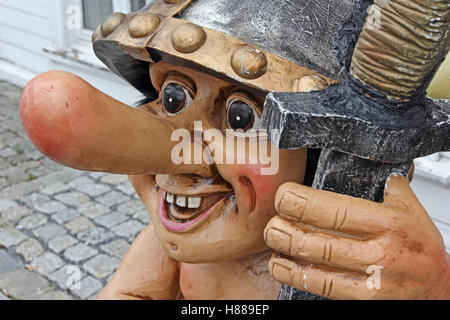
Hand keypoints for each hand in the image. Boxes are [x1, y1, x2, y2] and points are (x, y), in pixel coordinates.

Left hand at [264, 175, 449, 298]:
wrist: (440, 288)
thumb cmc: (422, 248)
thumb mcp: (411, 209)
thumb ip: (389, 187)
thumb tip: (369, 164)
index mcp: (387, 223)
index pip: (336, 210)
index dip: (303, 202)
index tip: (284, 195)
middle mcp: (378, 251)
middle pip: (320, 240)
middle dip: (287, 229)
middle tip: (271, 221)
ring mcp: (371, 279)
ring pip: (318, 265)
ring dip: (287, 253)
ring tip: (273, 240)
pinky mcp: (365, 299)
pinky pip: (324, 289)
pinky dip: (298, 276)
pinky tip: (283, 266)